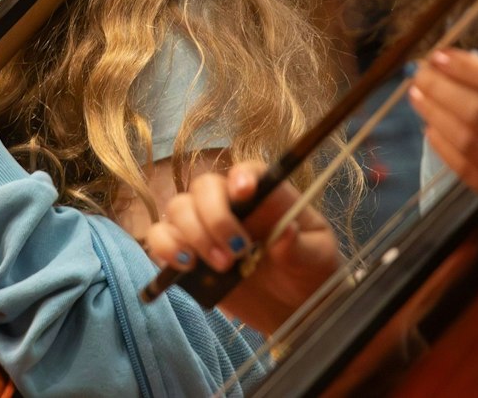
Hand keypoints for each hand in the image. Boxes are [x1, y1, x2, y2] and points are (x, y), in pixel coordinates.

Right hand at [144, 161, 337, 333]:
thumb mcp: (318, 258)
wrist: (294, 307)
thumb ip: (301, 246)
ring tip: (220, 266)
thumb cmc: (309, 272)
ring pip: (178, 208)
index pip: (247, 171)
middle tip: (236, 252)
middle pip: (204, 188)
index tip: (244, 193)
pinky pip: (159, 237)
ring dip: (193, 235)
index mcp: (266, 195)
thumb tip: (286, 232)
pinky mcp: (187, 254)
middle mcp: (231, 204)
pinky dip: (165, 247)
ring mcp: (205, 227)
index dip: (240, 177)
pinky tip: (186, 265)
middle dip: (214, 218)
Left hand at [410, 48, 477, 294]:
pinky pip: (470, 174)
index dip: (470, 69)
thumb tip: (474, 68)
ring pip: (469, 144)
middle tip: (418, 74)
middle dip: (441, 90)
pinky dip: (446, 150)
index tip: (440, 55)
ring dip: (436, 117)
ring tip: (417, 96)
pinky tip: (431, 131)